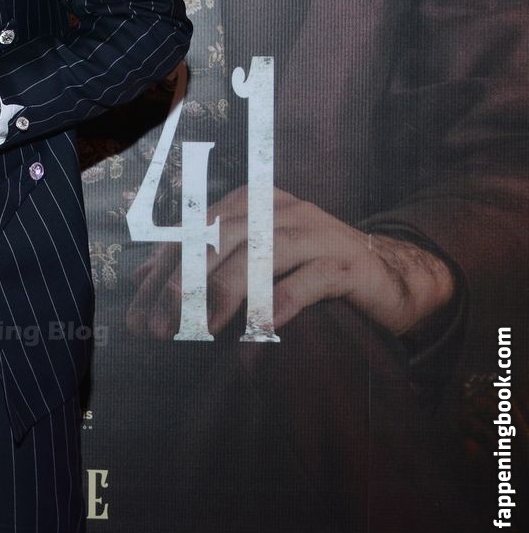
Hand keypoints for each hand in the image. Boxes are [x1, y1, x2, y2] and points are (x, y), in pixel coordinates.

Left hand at [127, 186, 457, 338]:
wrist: (394, 274)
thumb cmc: (312, 267)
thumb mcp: (255, 259)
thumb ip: (204, 262)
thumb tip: (143, 275)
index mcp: (251, 202)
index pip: (194, 233)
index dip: (163, 273)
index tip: (139, 314)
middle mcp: (280, 209)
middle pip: (220, 239)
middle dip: (185, 282)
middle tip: (160, 323)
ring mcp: (316, 233)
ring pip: (259, 256)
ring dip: (225, 294)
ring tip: (200, 330)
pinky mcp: (346, 263)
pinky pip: (307, 280)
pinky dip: (280, 303)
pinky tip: (259, 328)